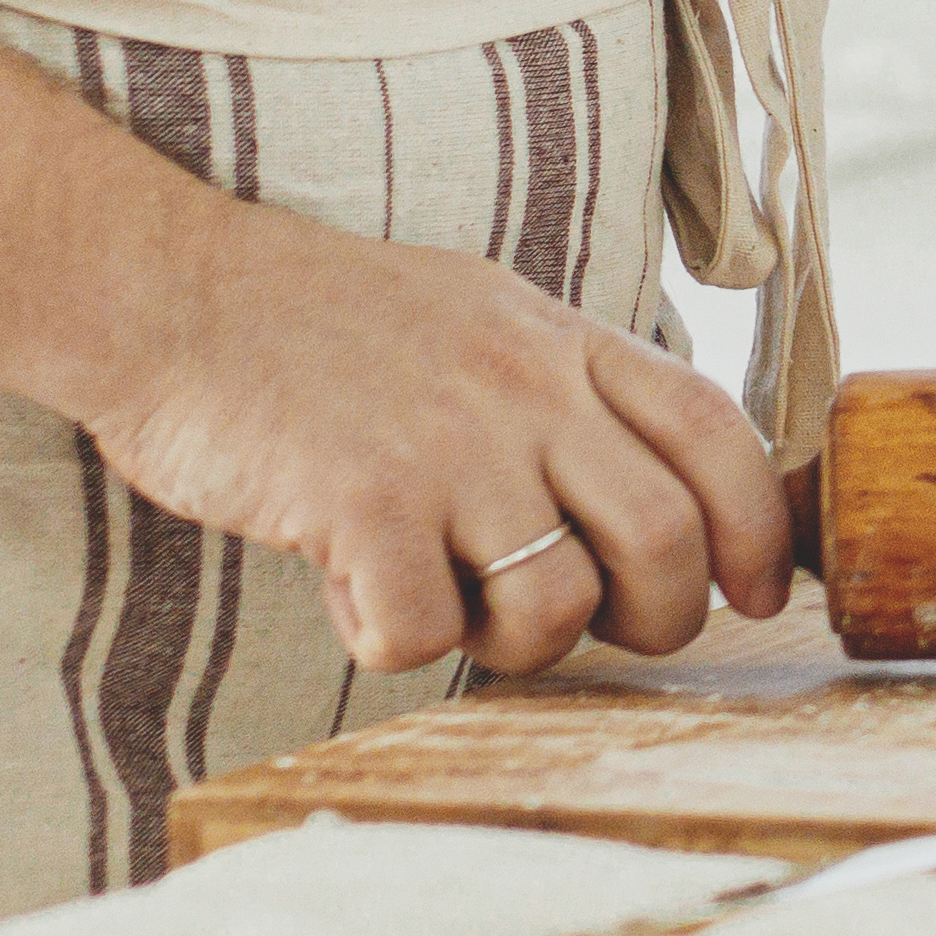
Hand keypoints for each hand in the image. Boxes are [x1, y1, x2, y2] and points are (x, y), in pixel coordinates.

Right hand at [70, 201, 793, 677]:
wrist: (174, 293)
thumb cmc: (320, 323)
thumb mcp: (482, 317)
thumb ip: (567, 392)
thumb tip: (652, 488)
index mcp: (564, 344)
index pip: (716, 434)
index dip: (761, 528)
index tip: (760, 591)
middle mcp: (526, 390)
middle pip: (664, 538)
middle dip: (656, 617)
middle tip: (596, 630)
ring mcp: (450, 446)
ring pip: (557, 605)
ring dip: (512, 641)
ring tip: (445, 598)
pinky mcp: (364, 504)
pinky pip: (426, 634)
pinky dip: (393, 642)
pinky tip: (353, 590)